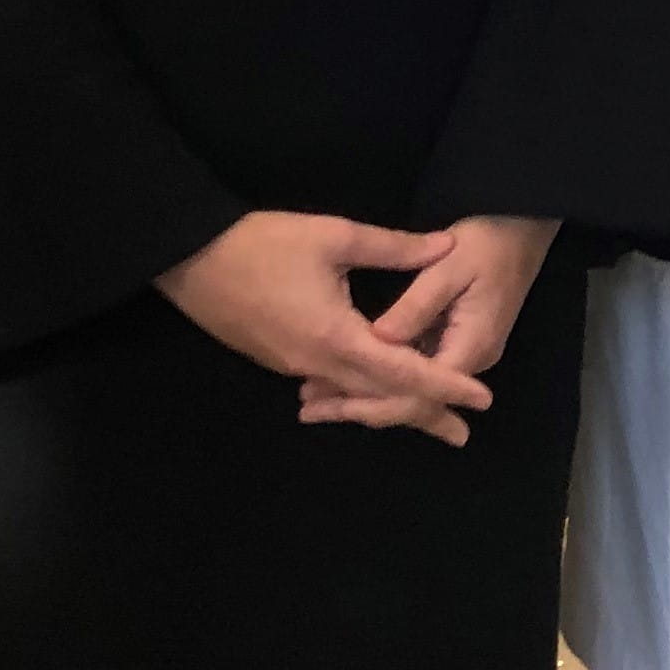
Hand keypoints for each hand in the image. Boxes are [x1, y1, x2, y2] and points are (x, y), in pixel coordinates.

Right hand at [155, 211, 493, 422]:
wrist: (188, 258)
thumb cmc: (261, 244)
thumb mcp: (334, 237)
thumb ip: (394, 248)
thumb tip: (446, 247)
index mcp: (338, 338)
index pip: (404, 372)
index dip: (445, 386)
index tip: (480, 401)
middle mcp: (318, 364)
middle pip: (381, 398)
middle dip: (424, 414)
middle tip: (462, 433)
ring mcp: (294, 366)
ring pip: (354, 396)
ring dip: (390, 407)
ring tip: (424, 419)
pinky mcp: (278, 359)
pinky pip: (331, 386)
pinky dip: (360, 393)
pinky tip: (371, 392)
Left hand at [299, 217, 558, 442]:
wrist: (522, 229)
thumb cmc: (487, 243)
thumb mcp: (450, 266)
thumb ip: (415, 305)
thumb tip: (377, 338)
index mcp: (470, 345)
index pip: (419, 392)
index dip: (373, 401)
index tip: (331, 402)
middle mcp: (469, 360)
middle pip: (413, 400)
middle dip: (361, 406)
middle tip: (309, 409)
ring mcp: (462, 354)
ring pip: (412, 390)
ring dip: (367, 395)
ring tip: (316, 399)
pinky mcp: (454, 343)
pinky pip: (415, 371)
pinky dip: (381, 378)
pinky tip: (346, 377)